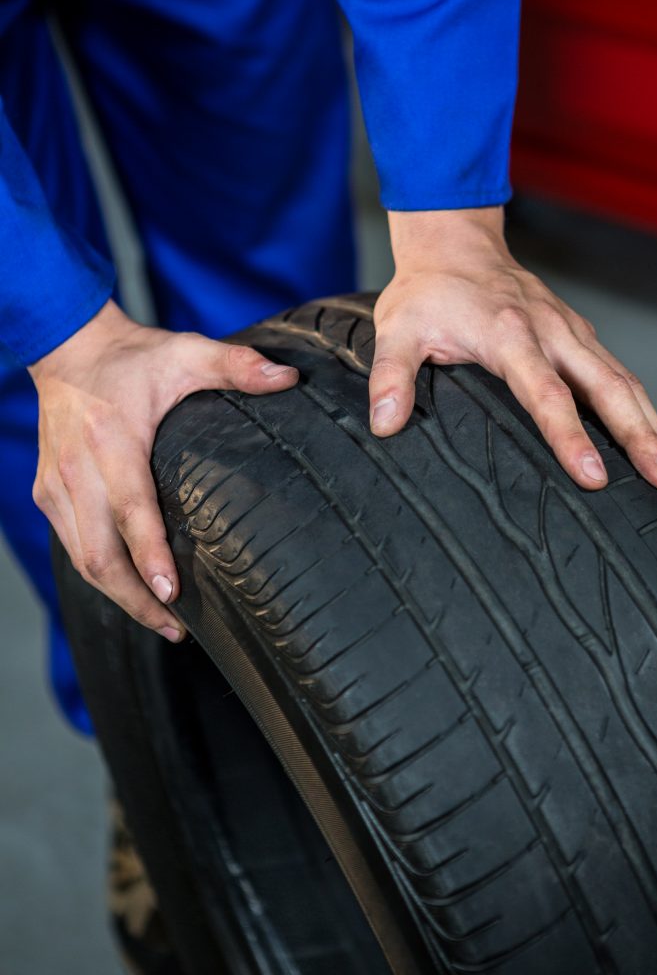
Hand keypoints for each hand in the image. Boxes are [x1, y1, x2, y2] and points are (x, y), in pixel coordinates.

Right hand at [29, 301, 298, 640]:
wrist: (68, 348)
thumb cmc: (133, 356)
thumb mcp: (188, 350)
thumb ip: (237, 365)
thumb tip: (289, 379)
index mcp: (112, 440)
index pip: (130, 510)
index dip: (150, 556)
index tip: (173, 592)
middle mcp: (76, 470)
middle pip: (100, 555)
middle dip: (137, 599)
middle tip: (177, 628)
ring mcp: (56, 486)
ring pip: (83, 560)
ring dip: (119, 596)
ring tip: (162, 621)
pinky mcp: (46, 494)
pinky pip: (72, 547)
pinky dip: (100, 575)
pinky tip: (132, 590)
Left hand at [370, 206, 656, 491]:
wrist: (455, 244)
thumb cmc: (426, 292)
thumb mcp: (397, 330)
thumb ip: (390, 377)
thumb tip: (385, 425)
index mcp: (509, 335)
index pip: (547, 394)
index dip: (571, 437)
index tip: (594, 477)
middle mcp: (551, 332)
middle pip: (609, 389)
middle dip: (642, 437)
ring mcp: (571, 332)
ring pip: (624, 381)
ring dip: (653, 427)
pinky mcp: (578, 336)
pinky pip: (618, 373)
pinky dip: (641, 408)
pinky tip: (654, 440)